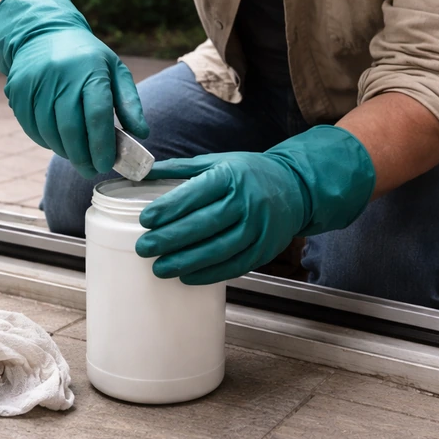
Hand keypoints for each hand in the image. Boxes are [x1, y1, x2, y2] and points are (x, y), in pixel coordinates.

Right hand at [0, 0, 148, 176]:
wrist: (43, 32)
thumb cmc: (87, 57)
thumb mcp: (115, 70)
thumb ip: (130, 102)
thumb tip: (141, 134)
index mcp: (90, 70)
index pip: (97, 115)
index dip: (102, 145)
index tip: (105, 164)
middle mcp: (61, 75)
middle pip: (71, 129)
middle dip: (82, 156)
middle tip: (90, 170)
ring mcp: (36, 82)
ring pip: (49, 131)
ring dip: (64, 151)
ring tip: (76, 157)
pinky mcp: (17, 89)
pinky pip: (31, 127)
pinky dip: (45, 140)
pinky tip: (57, 142)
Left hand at [136, 126, 375, 284]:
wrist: (296, 188)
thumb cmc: (250, 173)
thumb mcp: (219, 161)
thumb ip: (181, 169)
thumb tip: (143, 173)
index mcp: (231, 176)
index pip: (195, 193)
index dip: (169, 209)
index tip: (145, 220)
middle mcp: (247, 201)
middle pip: (204, 224)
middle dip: (170, 239)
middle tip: (145, 248)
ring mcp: (259, 228)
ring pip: (218, 249)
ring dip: (186, 261)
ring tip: (160, 268)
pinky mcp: (265, 249)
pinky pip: (234, 265)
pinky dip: (209, 274)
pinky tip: (187, 276)